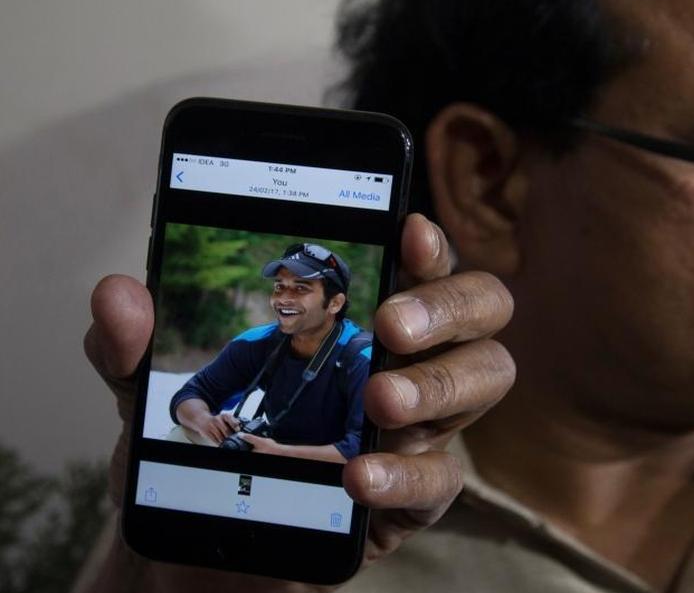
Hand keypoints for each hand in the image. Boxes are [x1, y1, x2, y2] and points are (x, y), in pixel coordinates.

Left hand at [81, 213, 513, 590]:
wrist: (196, 553)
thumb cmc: (197, 457)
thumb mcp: (149, 396)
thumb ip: (129, 345)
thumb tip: (119, 293)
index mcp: (359, 318)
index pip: (420, 263)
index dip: (428, 243)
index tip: (408, 229)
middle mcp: (408, 361)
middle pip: (482, 308)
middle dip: (448, 305)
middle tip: (389, 325)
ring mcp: (419, 428)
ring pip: (484, 379)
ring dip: (439, 383)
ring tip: (380, 400)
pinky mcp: (413, 496)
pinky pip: (442, 480)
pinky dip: (405, 473)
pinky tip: (359, 477)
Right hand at [185, 410, 239, 445]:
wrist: (201, 419)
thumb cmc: (216, 420)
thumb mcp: (224, 418)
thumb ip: (233, 421)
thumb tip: (239, 425)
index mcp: (224, 416)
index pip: (231, 421)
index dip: (235, 426)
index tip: (238, 431)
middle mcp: (217, 420)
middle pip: (227, 431)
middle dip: (231, 436)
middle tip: (234, 438)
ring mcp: (211, 426)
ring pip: (221, 437)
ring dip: (225, 440)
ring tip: (228, 441)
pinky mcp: (207, 432)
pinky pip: (215, 440)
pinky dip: (219, 443)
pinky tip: (222, 442)